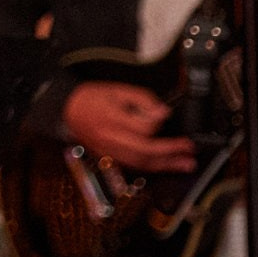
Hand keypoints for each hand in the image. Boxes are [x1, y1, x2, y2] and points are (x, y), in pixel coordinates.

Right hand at [62, 81, 196, 171]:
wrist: (67, 109)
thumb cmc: (92, 97)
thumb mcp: (117, 89)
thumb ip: (141, 99)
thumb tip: (163, 112)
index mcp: (111, 118)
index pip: (142, 127)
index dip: (158, 121)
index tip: (167, 114)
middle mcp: (110, 138)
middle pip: (144, 151)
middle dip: (170, 151)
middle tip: (189, 148)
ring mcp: (108, 150)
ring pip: (140, 163)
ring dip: (166, 165)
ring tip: (185, 164)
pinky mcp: (108, 156)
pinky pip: (133, 166)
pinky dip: (151, 167)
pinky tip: (165, 165)